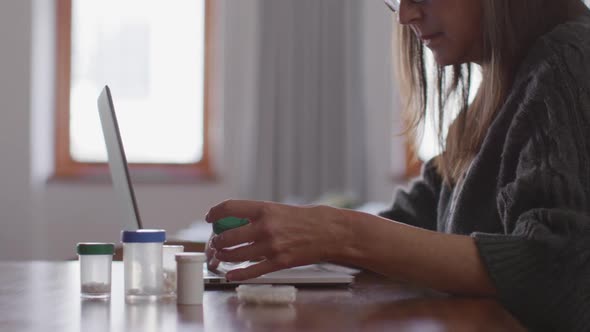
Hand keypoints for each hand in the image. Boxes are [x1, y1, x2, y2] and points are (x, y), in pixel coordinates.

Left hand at [205, 200, 350, 280]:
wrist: (328, 232)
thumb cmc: (304, 219)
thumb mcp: (278, 209)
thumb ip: (258, 215)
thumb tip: (234, 222)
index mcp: (265, 209)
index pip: (230, 208)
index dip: (215, 212)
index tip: (210, 217)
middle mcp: (266, 227)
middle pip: (228, 236)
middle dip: (217, 241)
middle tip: (216, 242)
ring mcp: (272, 246)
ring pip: (237, 254)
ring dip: (224, 257)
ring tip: (222, 256)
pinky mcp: (279, 262)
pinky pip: (253, 270)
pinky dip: (238, 274)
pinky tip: (230, 274)